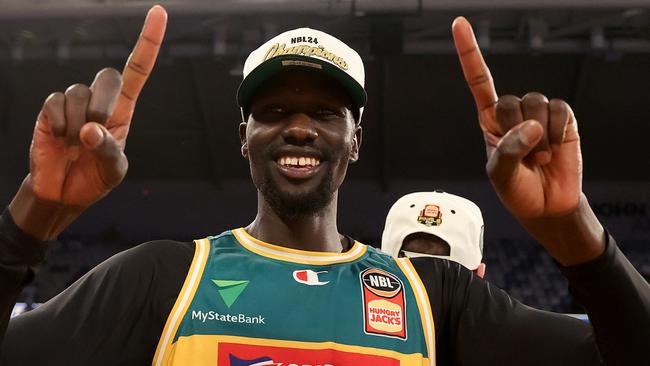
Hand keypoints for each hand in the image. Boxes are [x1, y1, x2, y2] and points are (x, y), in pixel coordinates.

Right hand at [29, 5, 166, 206]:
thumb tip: (89, 130)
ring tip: (76, 144)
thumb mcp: (113, 170)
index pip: (138, 70)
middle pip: (108, 76)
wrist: (64, 194)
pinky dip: (61, 125)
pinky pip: (55, 103)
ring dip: (81, 123)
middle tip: (98, 131)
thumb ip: (109, 151)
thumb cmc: (94, 179)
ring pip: (80, 93)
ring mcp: (73, 103)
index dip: (149, 42)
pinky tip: (60, 140)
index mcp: (123, 110)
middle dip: (105, 104)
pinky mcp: (50, 110)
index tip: (160, 13)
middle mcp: (99, 101)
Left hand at [452, 17, 580, 219]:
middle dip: (516, 132)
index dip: (469, 53)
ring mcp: (539, 114)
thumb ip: (507, 150)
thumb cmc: (516, 189)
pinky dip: (556, 133)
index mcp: (490, 121)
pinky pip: (559, 110)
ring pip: (536, 103)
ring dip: (538, 137)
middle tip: (523, 157)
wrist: (547, 205)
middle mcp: (513, 113)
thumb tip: (531, 126)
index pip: (478, 81)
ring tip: (538, 157)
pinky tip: (554, 149)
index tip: (459, 24)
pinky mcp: (563, 118)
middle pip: (510, 101)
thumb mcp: (498, 174)